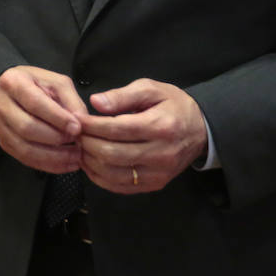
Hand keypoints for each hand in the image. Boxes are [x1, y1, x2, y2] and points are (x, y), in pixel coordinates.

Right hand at [0, 66, 86, 173]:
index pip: (35, 103)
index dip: (57, 118)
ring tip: (74, 157)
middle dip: (55, 138)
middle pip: (27, 128)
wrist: (13, 91)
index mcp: (13, 82)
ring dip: (53, 157)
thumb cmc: (36, 84)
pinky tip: (64, 164)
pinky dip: (46, 164)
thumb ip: (71, 101)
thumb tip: (81, 123)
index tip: (77, 128)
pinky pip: (24, 158)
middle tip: (77, 142)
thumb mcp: (57, 83)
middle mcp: (1, 104)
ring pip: (24, 148)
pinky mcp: (3, 141)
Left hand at [77, 78, 207, 193]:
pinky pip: (120, 186)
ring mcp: (159, 173)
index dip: (91, 125)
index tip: (76, 119)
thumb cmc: (173, 105)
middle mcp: (161, 153)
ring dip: (90, 161)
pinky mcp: (155, 184)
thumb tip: (96, 102)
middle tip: (75, 133)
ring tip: (80, 146)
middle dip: (87, 143)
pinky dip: (100, 177)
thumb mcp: (151, 89)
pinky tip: (91, 162)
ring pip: (113, 173)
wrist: (201, 129)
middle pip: (112, 153)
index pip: (117, 129)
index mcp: (160, 126)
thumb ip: (122, 95)